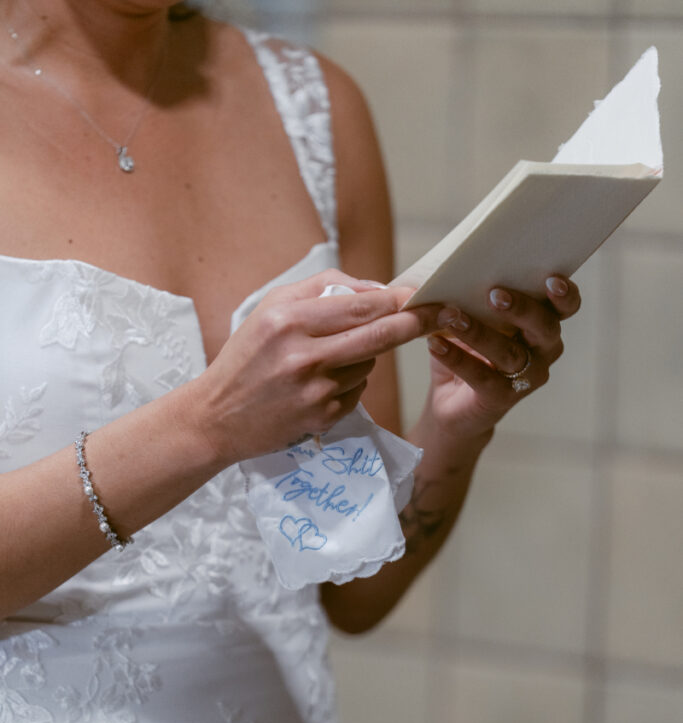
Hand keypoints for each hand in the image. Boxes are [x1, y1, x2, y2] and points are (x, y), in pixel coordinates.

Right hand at [192, 270, 442, 463]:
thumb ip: (322, 288)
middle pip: (379, 337)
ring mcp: (315, 392)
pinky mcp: (323, 418)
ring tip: (330, 356)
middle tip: (442, 314)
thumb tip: (376, 288)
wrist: (217, 417)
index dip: (398, 300)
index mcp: (289, 321)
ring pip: (369, 364)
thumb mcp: (271, 307)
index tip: (424, 294)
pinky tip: (322, 382)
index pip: (360, 307)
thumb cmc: (246, 355)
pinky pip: (357, 391)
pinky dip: (351, 381)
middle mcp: (304, 357)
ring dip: (366, 354)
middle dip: (416, 323)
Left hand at [424, 275, 580, 442]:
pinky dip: (457, 359)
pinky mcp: (502, 398)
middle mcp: (543, 351)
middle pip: (544, 328)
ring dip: (479, 333)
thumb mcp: (470, 316)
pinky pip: (482, 377)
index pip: (566, 307)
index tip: (552, 279)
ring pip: (510, 354)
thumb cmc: (466, 348)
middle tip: (494, 293)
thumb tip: (446, 273)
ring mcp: (526, 378)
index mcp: (542, 323)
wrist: (451, 402)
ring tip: (451, 317)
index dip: (565, 295)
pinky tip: (436, 344)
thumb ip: (470, 296)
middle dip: (522, 309)